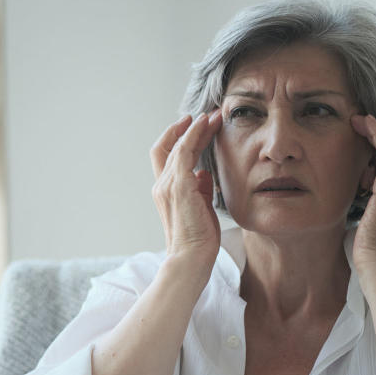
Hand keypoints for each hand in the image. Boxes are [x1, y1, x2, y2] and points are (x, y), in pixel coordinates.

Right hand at [150, 110, 223, 261]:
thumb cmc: (198, 240)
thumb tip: (204, 173)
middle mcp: (162, 185)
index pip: (167, 158)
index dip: (180, 139)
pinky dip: (193, 134)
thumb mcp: (201, 209)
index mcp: (166, 192)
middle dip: (187, 129)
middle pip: (168, 146)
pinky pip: (183, 151)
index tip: (198, 127)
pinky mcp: (178, 185)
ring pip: (177, 145)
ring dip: (196, 128)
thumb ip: (200, 190)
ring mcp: (167, 185)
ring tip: (213, 117)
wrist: (191, 258)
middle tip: (207, 116)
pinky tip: (205, 124)